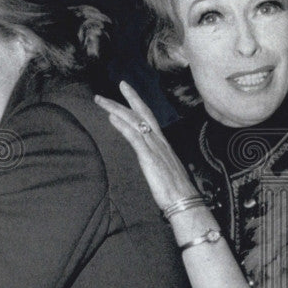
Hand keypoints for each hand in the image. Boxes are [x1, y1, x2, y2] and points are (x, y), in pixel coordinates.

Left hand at [95, 81, 197, 210]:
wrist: (185, 204)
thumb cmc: (175, 191)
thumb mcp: (163, 170)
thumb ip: (154, 159)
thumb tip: (146, 154)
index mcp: (162, 144)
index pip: (149, 117)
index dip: (138, 102)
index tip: (127, 89)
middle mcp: (159, 142)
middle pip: (143, 113)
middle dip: (129, 98)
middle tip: (120, 83)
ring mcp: (155, 149)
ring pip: (135, 122)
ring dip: (116, 109)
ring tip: (102, 100)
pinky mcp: (150, 158)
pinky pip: (135, 138)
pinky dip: (123, 126)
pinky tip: (111, 119)